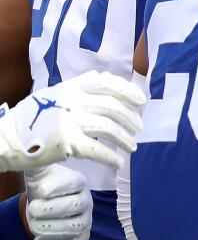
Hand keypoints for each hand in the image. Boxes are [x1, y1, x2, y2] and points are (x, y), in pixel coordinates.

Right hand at [0, 71, 145, 172]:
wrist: (4, 139)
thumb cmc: (31, 119)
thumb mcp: (53, 94)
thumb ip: (78, 86)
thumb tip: (103, 77)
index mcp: (69, 88)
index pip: (107, 83)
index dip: (128, 91)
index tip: (142, 100)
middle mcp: (71, 101)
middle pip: (112, 106)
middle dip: (130, 118)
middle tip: (139, 128)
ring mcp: (69, 121)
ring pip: (108, 128)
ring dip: (125, 138)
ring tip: (132, 147)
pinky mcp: (66, 142)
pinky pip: (97, 150)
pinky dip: (111, 157)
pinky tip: (118, 162)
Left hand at [24, 165, 91, 239]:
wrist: (44, 208)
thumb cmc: (42, 186)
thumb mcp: (39, 172)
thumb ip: (36, 161)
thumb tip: (34, 149)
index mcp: (79, 182)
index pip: (75, 182)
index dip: (58, 187)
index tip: (40, 190)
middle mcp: (87, 201)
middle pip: (77, 205)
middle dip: (50, 209)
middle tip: (31, 209)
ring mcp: (85, 220)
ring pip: (75, 226)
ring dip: (50, 228)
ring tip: (32, 225)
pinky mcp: (81, 238)